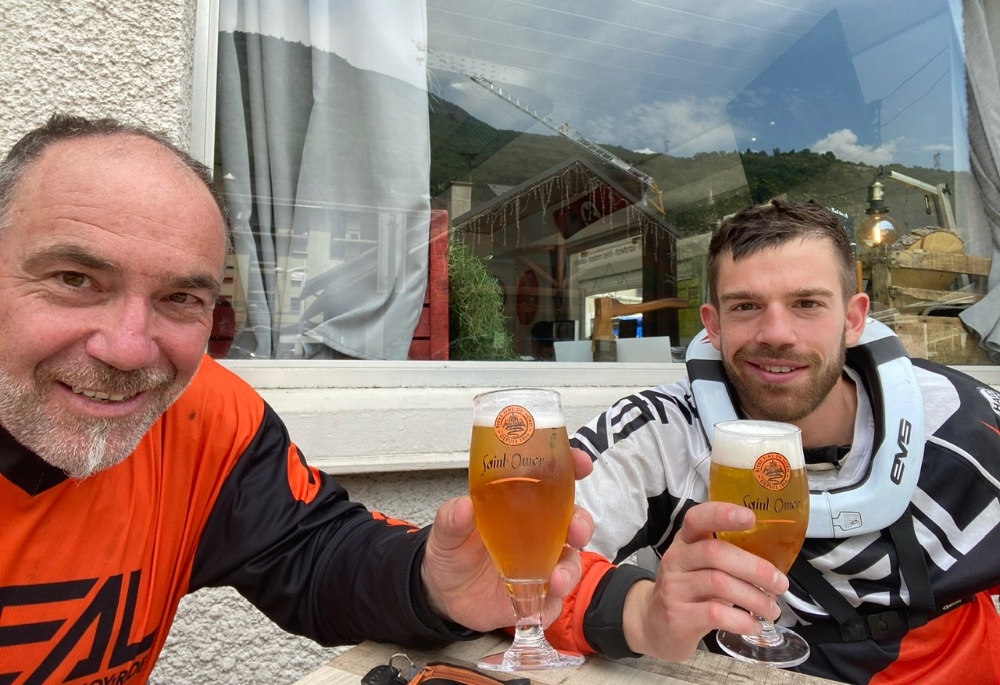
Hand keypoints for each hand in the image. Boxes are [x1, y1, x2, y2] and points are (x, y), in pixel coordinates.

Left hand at [421, 448, 593, 631]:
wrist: (444, 594)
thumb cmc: (453, 552)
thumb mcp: (447, 531)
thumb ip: (453, 519)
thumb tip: (463, 506)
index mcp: (520, 505)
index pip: (553, 481)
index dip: (572, 468)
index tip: (582, 463)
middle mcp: (538, 533)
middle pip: (573, 521)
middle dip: (581, 524)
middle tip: (576, 531)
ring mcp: (541, 564)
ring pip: (570, 562)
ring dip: (570, 569)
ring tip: (557, 580)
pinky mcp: (537, 595)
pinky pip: (554, 600)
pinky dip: (553, 602)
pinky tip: (543, 603)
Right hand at [621, 501, 787, 661]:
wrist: (653, 625)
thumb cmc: (689, 592)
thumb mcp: (701, 569)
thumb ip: (728, 560)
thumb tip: (774, 566)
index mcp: (685, 542)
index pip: (697, 518)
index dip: (722, 514)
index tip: (751, 517)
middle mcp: (676, 560)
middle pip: (715, 553)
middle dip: (754, 567)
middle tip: (780, 584)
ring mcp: (674, 588)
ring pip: (719, 584)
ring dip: (754, 598)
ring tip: (772, 610)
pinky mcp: (677, 617)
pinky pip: (715, 614)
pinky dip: (742, 621)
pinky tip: (754, 625)